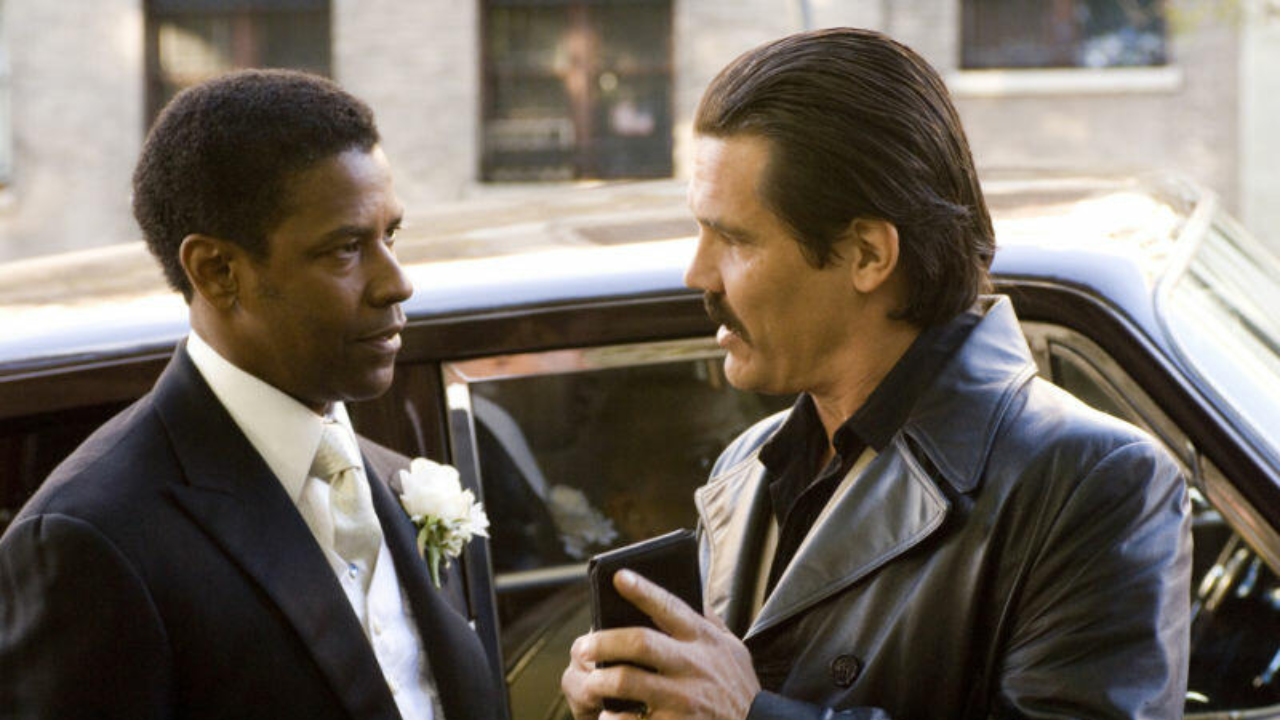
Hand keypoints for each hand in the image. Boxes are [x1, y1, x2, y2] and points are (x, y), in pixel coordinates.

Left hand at [560, 569, 760, 719]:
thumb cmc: (737, 685)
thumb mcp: (732, 647)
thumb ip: (707, 621)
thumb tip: (686, 589)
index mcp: (703, 639)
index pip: (669, 606)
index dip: (642, 590)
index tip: (617, 577)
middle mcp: (693, 664)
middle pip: (640, 642)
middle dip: (605, 640)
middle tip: (583, 646)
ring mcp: (684, 698)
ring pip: (629, 681)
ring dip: (601, 679)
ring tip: (589, 681)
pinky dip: (614, 719)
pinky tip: (606, 716)